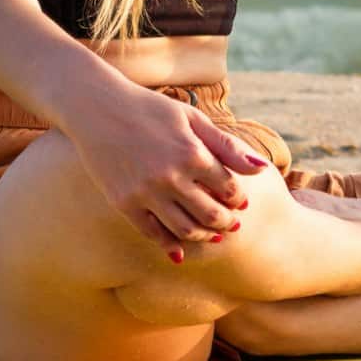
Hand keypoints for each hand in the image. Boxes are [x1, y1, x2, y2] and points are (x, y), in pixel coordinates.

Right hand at [66, 81, 270, 263]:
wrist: (98, 108)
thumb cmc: (151, 109)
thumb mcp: (193, 119)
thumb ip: (227, 146)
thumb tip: (262, 167)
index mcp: (192, 153)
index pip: (228, 188)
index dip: (238, 198)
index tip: (240, 202)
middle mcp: (171, 177)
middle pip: (211, 214)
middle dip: (227, 222)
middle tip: (232, 224)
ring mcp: (146, 192)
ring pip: (185, 229)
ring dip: (205, 236)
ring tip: (213, 235)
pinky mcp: (124, 203)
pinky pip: (152, 233)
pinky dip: (170, 246)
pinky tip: (180, 251)